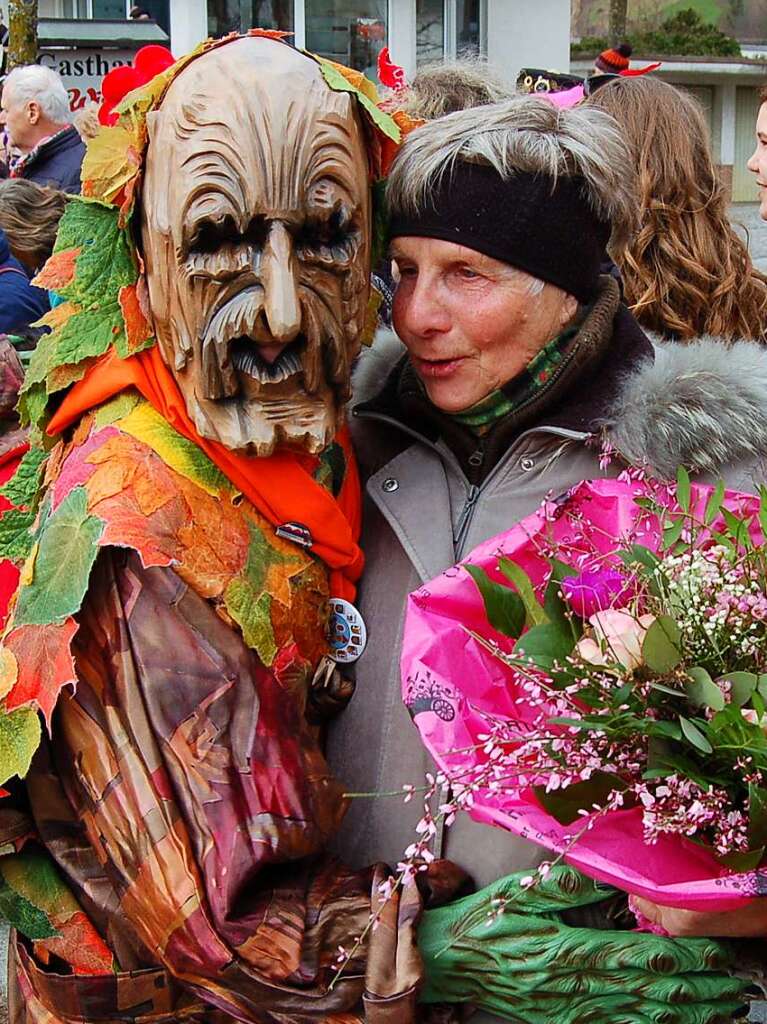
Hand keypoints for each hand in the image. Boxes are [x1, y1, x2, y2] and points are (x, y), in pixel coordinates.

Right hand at [417, 866, 745, 1023]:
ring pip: (644, 1017)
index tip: (715, 950)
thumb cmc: (485, 924)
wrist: (452, 963)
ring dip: (689, 1013)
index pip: (640, 957)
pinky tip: (677, 1022)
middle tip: (737, 983)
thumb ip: (566, 883)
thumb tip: (606, 871)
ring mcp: (575, 1010)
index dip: (684, 958)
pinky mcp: (568, 1020)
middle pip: (652, 993)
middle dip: (700, 989)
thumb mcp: (520, 891)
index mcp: (569, 951)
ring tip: (724, 1007)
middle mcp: (578, 988)